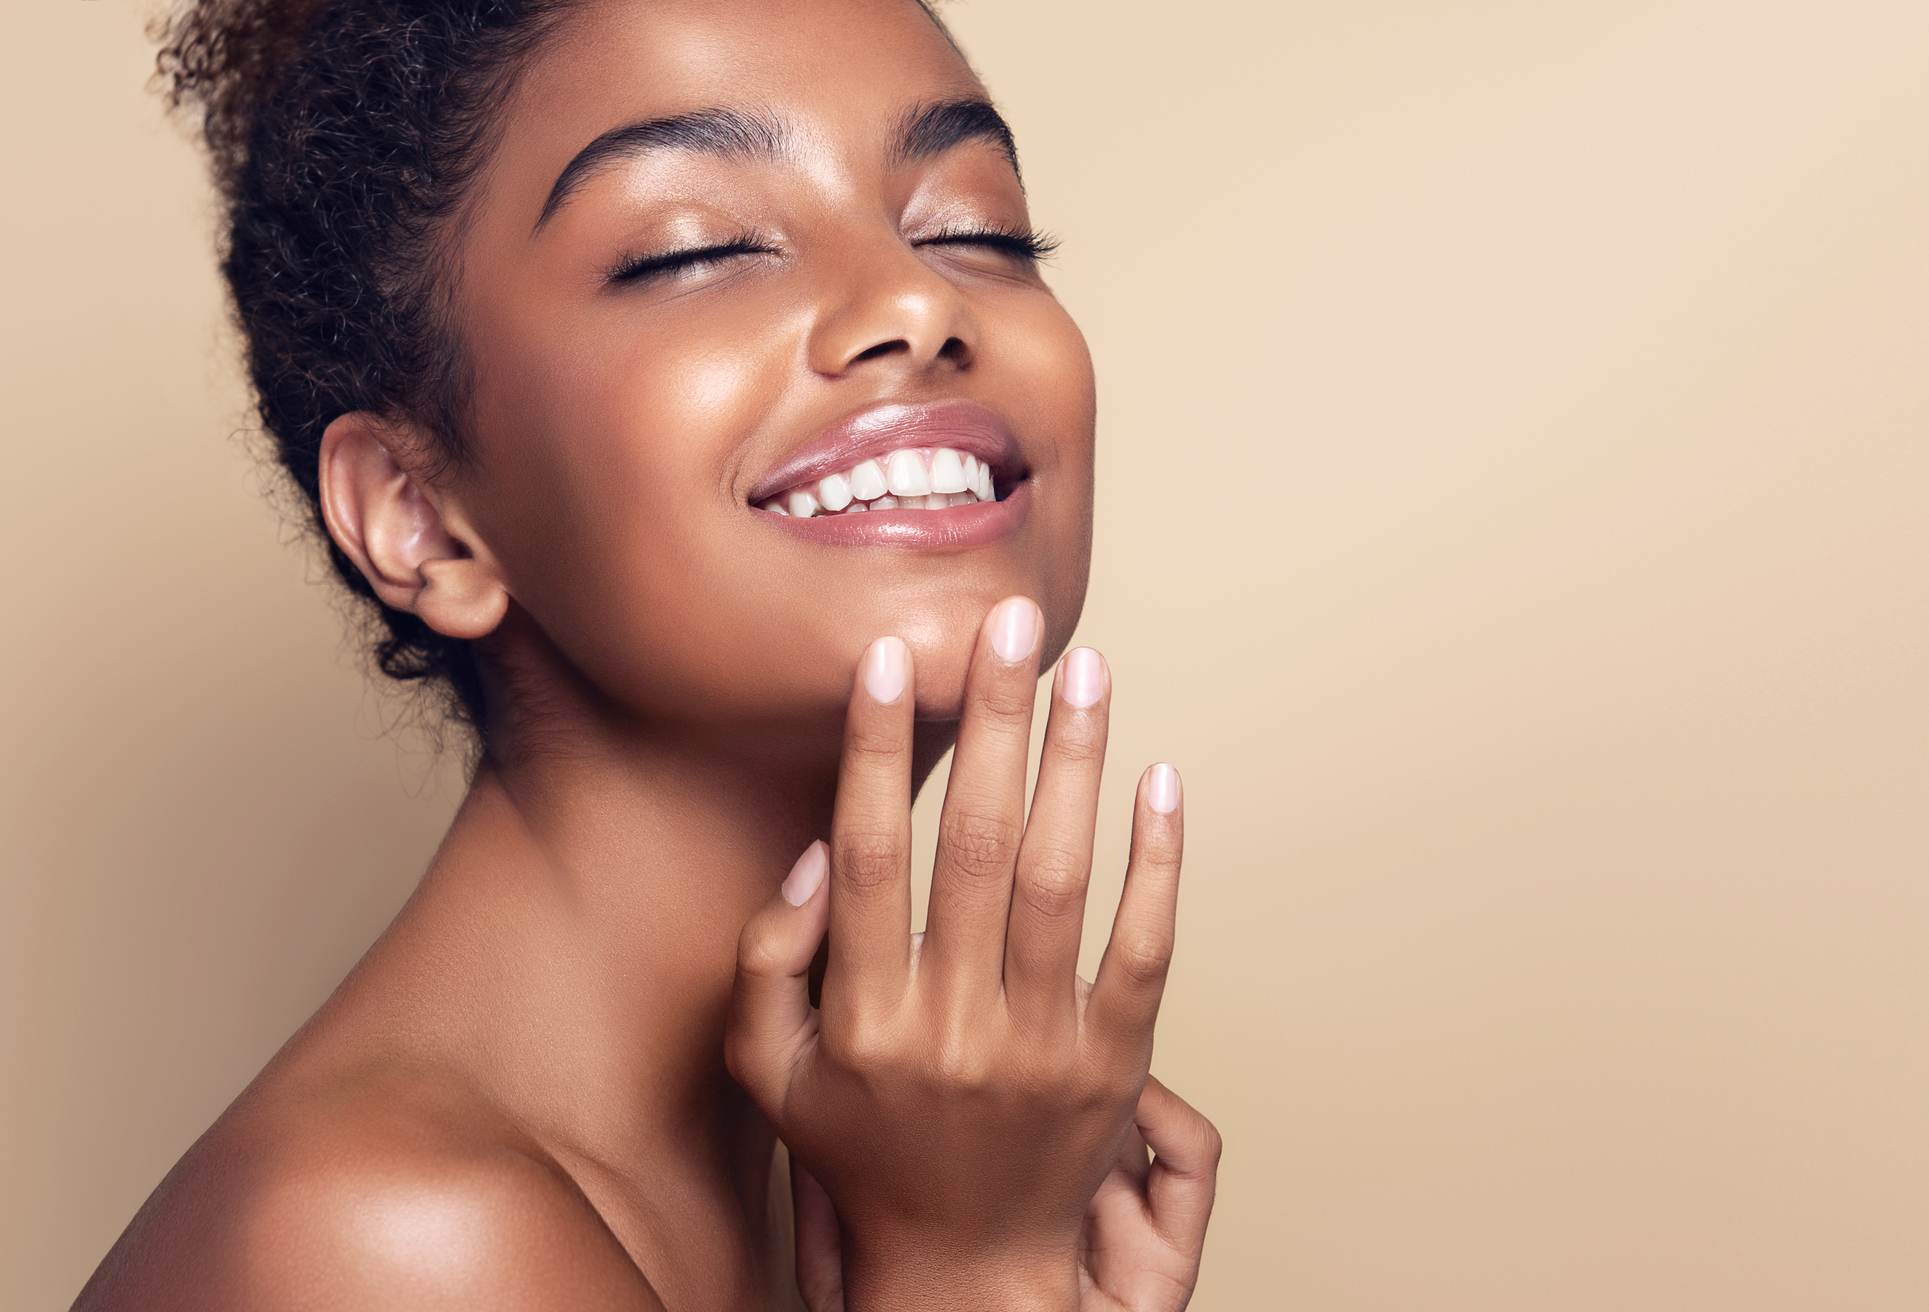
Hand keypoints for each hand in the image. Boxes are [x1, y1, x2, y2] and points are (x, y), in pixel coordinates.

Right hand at [727, 596, 1210, 1309]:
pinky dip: (1158, 863)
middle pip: (978, 845)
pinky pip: (1145, 948)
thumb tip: (814, 852)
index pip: (869, 855)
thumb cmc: (864, 1151)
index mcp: (864, 1019)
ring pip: (1063, 881)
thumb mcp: (773, 1075)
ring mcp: (1041, 1048)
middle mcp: (952, 1028)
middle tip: (1013, 623)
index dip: (879, 749)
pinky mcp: (1114, 1067)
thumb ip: (769, 965)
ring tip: (1086, 669)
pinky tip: (1159, 781)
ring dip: (1076, 763)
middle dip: (996, 721)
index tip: (891, 657)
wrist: (965, 1265)